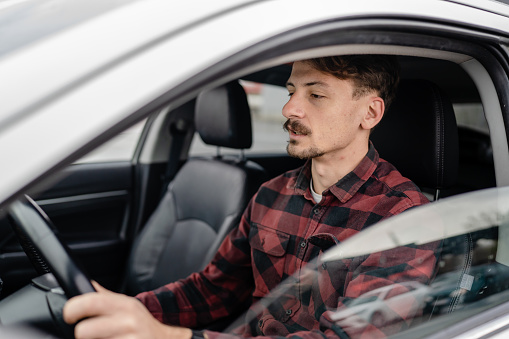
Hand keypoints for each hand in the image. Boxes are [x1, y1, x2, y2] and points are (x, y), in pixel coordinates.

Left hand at [63, 281, 191, 338]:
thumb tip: (86, 284)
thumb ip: (105, 296)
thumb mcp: (127, 304)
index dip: (73, 309)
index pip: (91, 302)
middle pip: (83, 331)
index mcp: (124, 305)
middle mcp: (128, 321)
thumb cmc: (141, 324)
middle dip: (81, 335)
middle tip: (89, 334)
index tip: (69, 316)